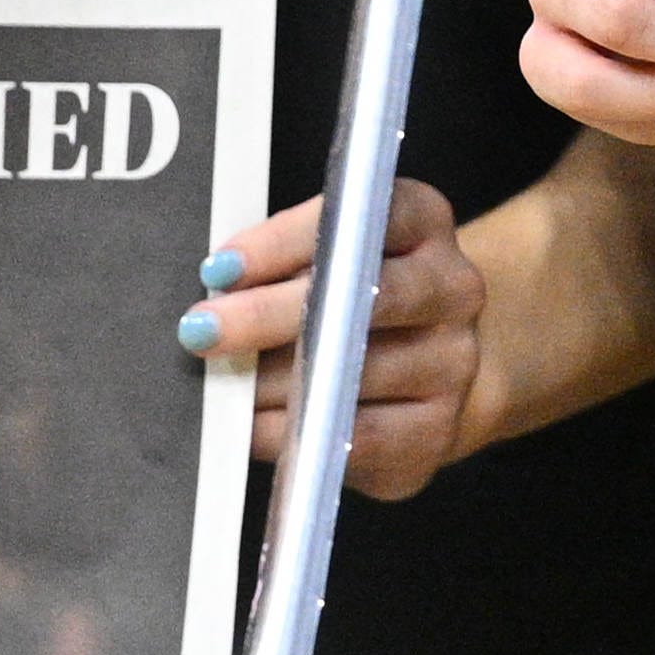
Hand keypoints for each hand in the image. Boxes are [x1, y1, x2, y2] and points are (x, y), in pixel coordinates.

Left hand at [188, 182, 484, 490]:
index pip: (359, 217)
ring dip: (271, 383)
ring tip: (220, 385)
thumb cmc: (354, 300)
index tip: (221, 268)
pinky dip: (293, 433)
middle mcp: (454, 288)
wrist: (433, 370)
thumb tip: (217, 288)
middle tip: (200, 331)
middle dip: (269, 316)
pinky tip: (251, 427)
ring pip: (356, 373)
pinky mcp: (438, 430)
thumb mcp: (328, 257)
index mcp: (423, 222)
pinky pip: (358, 437)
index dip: (285, 242)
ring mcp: (454, 362)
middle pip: (364, 296)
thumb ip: (283, 261)